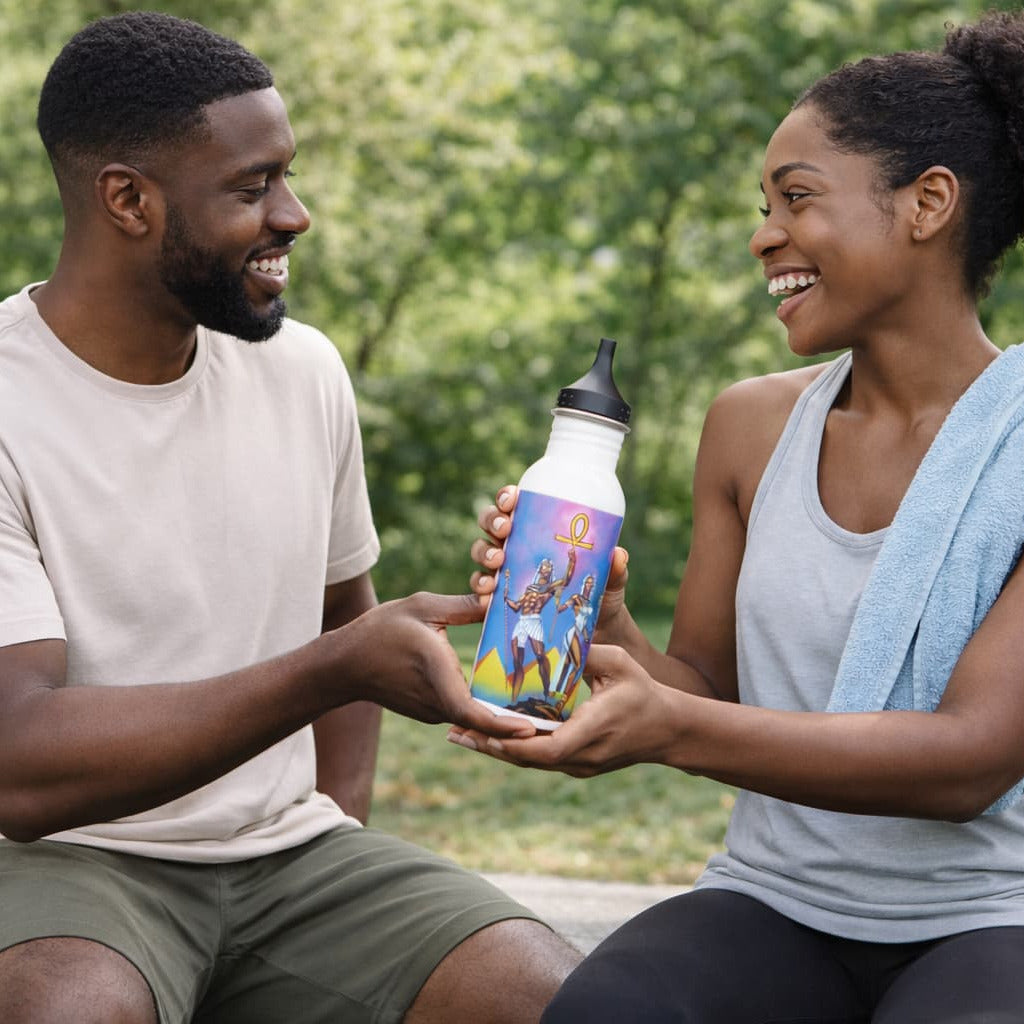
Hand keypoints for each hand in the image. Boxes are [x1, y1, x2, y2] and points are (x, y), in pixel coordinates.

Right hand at [327, 591, 534, 736]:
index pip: (472, 712)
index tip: (529, 729)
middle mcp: (436, 701)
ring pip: (473, 716)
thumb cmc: (380, 631)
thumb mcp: (423, 607)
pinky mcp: (428, 711)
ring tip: (539, 704)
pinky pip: (461, 710)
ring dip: (500, 712)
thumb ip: (463, 605)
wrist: (344, 664)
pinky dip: (482, 706)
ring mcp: (431, 711)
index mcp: (437, 676)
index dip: (501, 725)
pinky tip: (505, 693)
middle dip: (516, 721)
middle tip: (553, 717)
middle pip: (482, 719)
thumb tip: (498, 598)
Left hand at [446, 643, 677, 776]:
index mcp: (592, 731)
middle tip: (454, 733)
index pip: (547, 748)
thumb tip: (550, 638)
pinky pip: (540, 760)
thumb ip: (585, 653)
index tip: (484, 729)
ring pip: (530, 763)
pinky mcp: (578, 765)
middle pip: (528, 760)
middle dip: (489, 747)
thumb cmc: (644, 692)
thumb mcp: (619, 663)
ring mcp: (580, 766)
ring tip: (461, 736)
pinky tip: (490, 737)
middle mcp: (582, 756)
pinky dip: (514, 749)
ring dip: (496, 750)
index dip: (513, 743)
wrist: (669, 730)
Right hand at [469, 485, 630, 632]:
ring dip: (484, 553)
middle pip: (491, 523)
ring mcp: (506, 572)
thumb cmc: (601, 594)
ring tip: (497, 562)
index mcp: (539, 530)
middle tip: (505, 529)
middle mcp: (517, 546)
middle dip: (493, 521)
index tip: (512, 499)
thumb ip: (615, 568)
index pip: (516, 505)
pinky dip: (479, 592)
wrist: (595, 630)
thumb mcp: (611, 578)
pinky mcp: (501, 599)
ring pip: (481, 552)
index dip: (507, 497)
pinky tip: (487, 598)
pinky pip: (480, 591)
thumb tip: (618, 554)